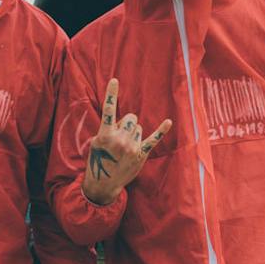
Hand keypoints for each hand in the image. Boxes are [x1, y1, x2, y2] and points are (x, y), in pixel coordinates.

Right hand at [81, 78, 170, 204]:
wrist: (103, 183)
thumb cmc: (98, 161)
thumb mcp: (96, 143)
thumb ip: (108, 130)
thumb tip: (122, 123)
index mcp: (105, 134)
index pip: (109, 110)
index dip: (111, 93)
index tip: (114, 80)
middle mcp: (120, 139)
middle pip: (130, 118)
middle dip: (127, 123)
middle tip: (120, 135)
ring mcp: (131, 147)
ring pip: (138, 128)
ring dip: (133, 134)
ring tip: (124, 147)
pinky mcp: (141, 154)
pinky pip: (153, 139)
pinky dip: (161, 130)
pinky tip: (168, 122)